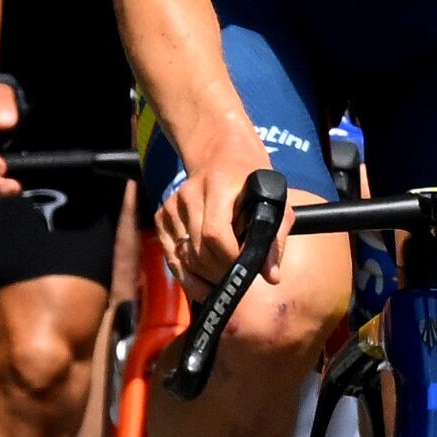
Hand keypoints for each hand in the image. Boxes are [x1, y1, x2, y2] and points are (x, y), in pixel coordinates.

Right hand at [156, 128, 275, 297]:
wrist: (222, 155)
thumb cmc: (253, 181)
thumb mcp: (274, 203)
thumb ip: (274, 239)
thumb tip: (272, 277)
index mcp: (219, 185)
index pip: (215, 233)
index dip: (230, 259)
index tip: (245, 272)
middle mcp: (190, 194)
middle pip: (199, 249)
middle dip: (220, 272)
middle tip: (238, 281)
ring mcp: (172, 204)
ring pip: (184, 255)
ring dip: (204, 275)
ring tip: (224, 279)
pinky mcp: (162, 215)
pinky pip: (171, 254)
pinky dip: (186, 273)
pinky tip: (204, 279)